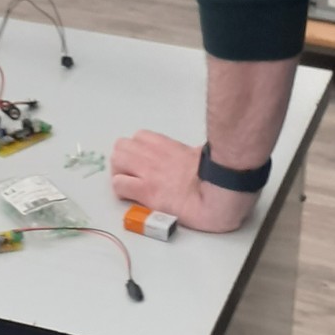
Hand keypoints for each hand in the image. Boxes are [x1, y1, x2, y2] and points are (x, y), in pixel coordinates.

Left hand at [111, 132, 256, 233]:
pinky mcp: (146, 191)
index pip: (140, 137)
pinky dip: (121, 190)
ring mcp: (149, 172)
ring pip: (116, 160)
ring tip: (129, 184)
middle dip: (122, 160)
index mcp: (169, 147)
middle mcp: (155, 156)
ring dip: (118, 172)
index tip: (140, 162)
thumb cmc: (217, 178)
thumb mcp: (201, 157)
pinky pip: (119, 184)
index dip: (136, 150)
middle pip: (122, 145)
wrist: (219, 193)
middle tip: (130, 173)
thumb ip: (189, 156)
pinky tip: (131, 197)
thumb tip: (193, 159)